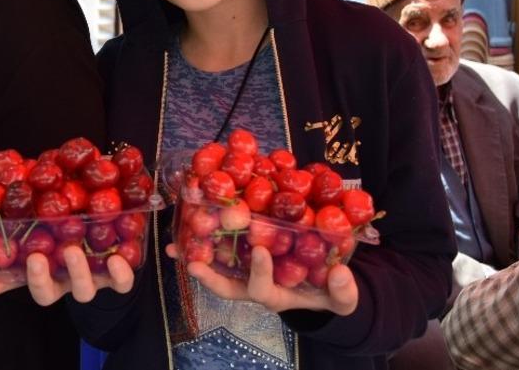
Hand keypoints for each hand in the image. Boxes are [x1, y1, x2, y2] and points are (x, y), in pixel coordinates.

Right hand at [0, 245, 135, 304]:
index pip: (39, 288)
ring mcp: (95, 279)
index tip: (30, 259)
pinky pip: (123, 283)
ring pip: (87, 290)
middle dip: (49, 278)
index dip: (34, 279)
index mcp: (53, 276)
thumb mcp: (40, 241)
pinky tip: (118, 257)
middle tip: (43, 255)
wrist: (108, 234)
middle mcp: (72, 281)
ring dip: (80, 273)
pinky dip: (122, 274)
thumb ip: (14, 256)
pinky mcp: (119, 275)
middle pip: (59, 291)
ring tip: (76, 250)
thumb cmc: (66, 237)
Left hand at [166, 243, 357, 315]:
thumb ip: (343, 292)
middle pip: (226, 284)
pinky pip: (218, 248)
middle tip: (192, 263)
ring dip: (196, 254)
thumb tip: (341, 274)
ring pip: (217, 265)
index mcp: (276, 294)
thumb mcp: (341, 297)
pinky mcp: (241, 254)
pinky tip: (188, 220)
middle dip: (208, 276)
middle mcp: (254, 284)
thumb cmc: (328, 292)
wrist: (320, 285)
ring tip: (174, 245)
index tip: (261, 251)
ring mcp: (245, 270)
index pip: (262, 287)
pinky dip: (202, 237)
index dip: (260, 272)